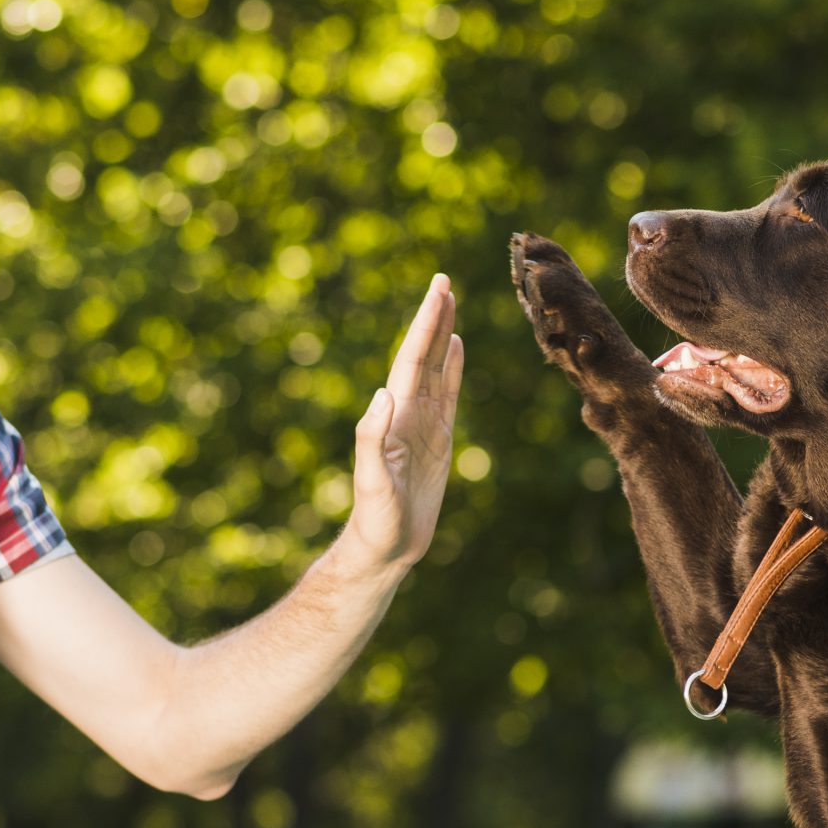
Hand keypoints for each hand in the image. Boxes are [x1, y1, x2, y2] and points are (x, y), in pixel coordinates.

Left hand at [348, 274, 462, 570]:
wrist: (384, 548)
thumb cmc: (376, 520)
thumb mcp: (372, 482)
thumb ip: (372, 438)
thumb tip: (382, 392)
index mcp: (394, 416)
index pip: (412, 359)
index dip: (425, 324)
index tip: (438, 290)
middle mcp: (407, 413)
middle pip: (423, 355)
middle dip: (433, 317)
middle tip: (443, 279)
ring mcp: (422, 425)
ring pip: (435, 369)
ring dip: (441, 335)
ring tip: (449, 302)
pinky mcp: (437, 441)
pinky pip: (447, 395)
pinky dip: (451, 369)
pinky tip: (454, 348)